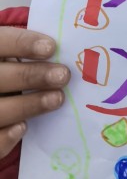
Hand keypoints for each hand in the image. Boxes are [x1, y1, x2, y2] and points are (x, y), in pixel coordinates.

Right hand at [0, 27, 69, 158]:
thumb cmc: (7, 69)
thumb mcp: (10, 55)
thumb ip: (27, 51)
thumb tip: (67, 51)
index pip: (1, 42)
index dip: (23, 44)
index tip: (51, 48)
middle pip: (0, 77)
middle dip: (32, 76)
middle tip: (63, 76)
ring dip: (28, 105)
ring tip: (57, 99)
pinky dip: (4, 136)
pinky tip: (23, 127)